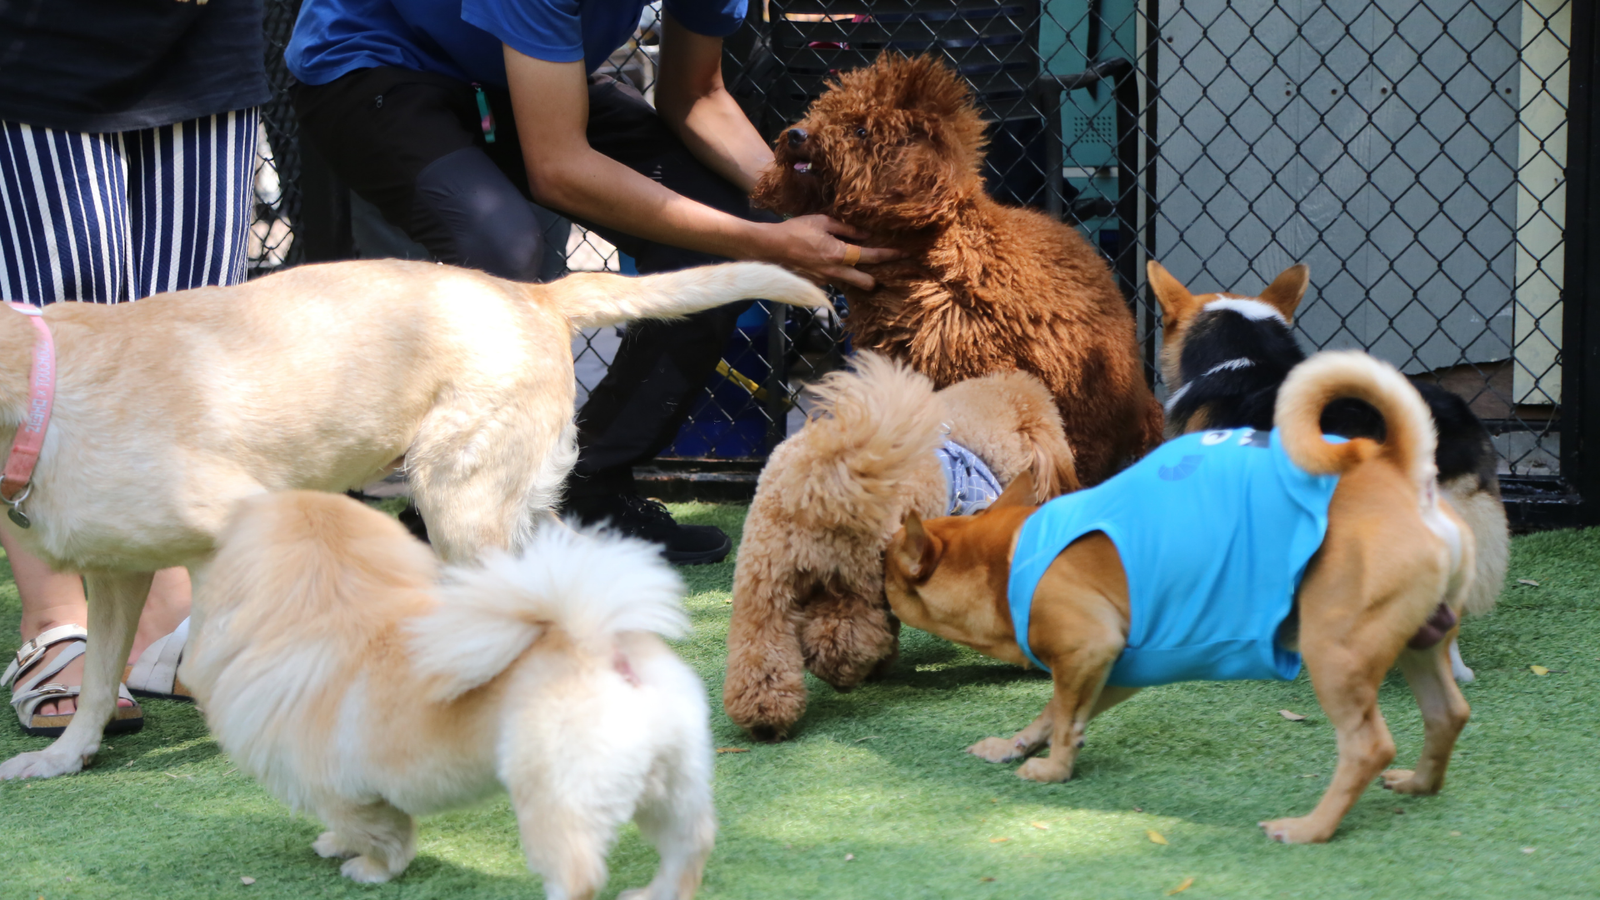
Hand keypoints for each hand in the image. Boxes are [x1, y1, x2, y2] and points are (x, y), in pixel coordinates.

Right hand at [754, 215, 900, 290]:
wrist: (769, 248)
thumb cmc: (795, 230)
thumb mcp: (822, 221)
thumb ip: (847, 229)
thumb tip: (866, 234)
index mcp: (839, 254)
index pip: (872, 256)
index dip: (890, 255)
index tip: (904, 253)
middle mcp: (836, 272)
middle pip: (867, 283)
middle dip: (877, 278)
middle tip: (882, 269)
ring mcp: (826, 281)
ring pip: (850, 282)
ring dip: (856, 275)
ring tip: (856, 264)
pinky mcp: (816, 285)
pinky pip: (835, 281)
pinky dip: (839, 274)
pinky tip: (833, 264)